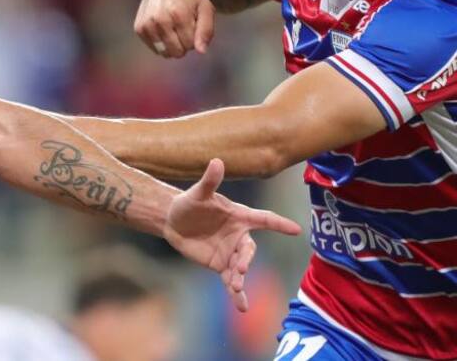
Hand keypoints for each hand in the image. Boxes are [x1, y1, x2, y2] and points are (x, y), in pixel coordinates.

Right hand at [134, 0, 214, 57]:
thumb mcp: (205, 8)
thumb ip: (206, 30)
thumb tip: (201, 52)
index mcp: (179, 15)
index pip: (191, 45)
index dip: (195, 37)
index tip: (193, 24)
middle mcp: (160, 20)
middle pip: (177, 51)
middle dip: (184, 43)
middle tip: (183, 27)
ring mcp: (147, 24)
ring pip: (164, 52)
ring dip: (172, 44)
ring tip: (174, 28)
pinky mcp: (139, 27)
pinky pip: (154, 48)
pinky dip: (161, 43)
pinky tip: (164, 29)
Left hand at [163, 158, 300, 311]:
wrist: (174, 221)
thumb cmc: (189, 203)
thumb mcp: (197, 193)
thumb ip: (210, 181)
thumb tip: (217, 161)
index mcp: (240, 216)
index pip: (264, 219)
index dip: (279, 224)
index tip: (296, 230)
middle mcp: (240, 236)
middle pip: (250, 249)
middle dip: (246, 259)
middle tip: (241, 269)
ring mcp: (232, 253)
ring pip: (241, 267)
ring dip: (240, 278)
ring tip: (235, 286)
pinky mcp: (221, 266)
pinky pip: (232, 281)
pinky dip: (237, 294)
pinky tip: (242, 307)